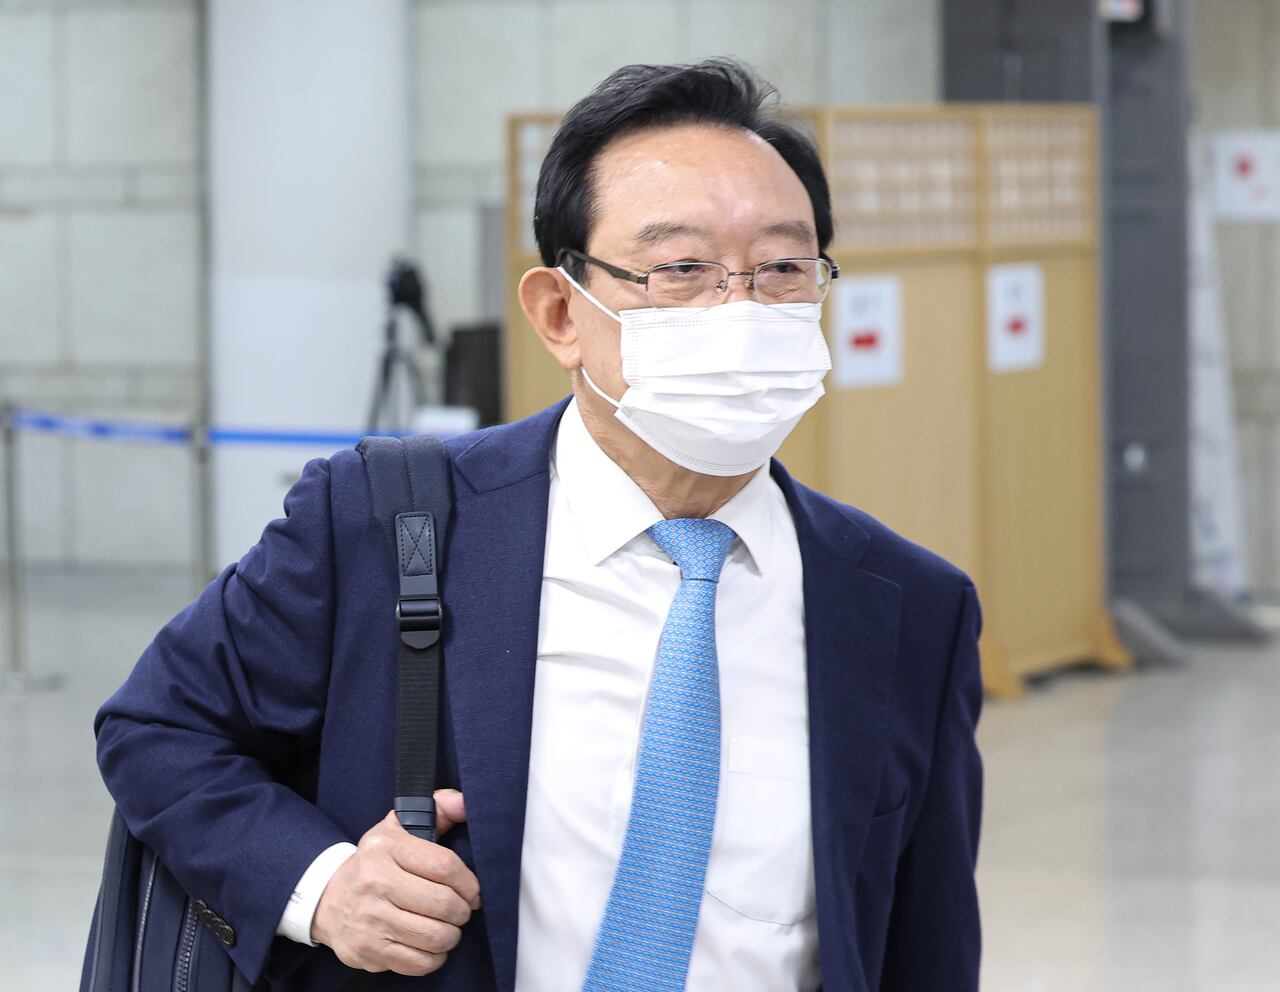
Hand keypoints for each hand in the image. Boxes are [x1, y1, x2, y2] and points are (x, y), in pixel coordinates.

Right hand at [311, 789, 479, 975]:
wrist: (327, 898)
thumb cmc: (375, 863)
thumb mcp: (398, 827)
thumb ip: (437, 809)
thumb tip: (464, 801)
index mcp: (386, 848)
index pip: (445, 866)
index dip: (469, 883)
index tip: (472, 891)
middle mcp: (375, 883)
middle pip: (443, 904)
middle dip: (462, 911)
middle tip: (461, 910)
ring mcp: (370, 919)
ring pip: (434, 936)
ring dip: (451, 935)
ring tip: (447, 926)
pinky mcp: (368, 950)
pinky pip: (419, 962)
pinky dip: (434, 957)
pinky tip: (429, 944)